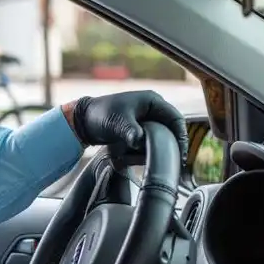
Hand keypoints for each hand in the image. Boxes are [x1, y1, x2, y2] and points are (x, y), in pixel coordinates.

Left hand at [68, 91, 189, 161]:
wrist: (82, 121)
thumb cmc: (100, 115)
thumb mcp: (117, 123)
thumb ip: (131, 132)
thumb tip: (140, 142)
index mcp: (152, 101)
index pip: (175, 118)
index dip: (180, 135)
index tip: (181, 152)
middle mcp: (152, 110)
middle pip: (169, 130)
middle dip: (168, 145)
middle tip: (170, 161)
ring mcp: (145, 120)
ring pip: (158, 138)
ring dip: (153, 149)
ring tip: (144, 159)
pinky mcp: (138, 130)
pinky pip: (147, 142)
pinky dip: (143, 151)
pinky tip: (133, 157)